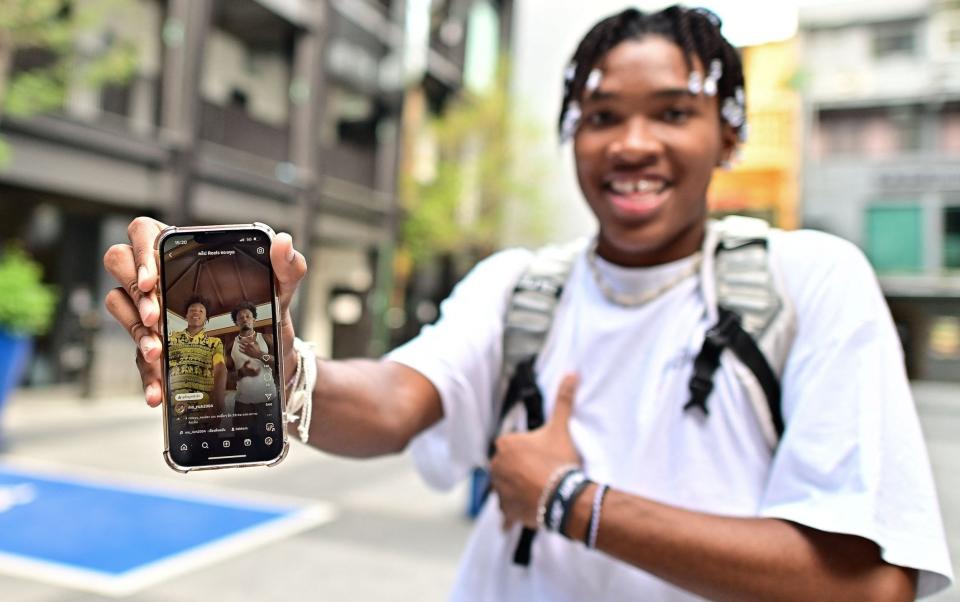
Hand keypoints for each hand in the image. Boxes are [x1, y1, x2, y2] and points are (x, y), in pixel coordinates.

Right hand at [103, 217, 307, 406]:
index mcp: (185, 253)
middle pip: (119, 264)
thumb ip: (287, 265)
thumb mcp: (282, 290)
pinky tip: (158, 390)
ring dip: (135, 331)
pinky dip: (146, 374)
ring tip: (157, 353)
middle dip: (135, 293)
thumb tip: (283, 242)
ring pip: (120, 306)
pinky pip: (137, 355)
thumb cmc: (268, 311)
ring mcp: (152, 310)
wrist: (271, 356)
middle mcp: (161, 277)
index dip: (140, 253)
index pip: (144, 233)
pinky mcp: (155, 343)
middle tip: (157, 318)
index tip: (152, 281)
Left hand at [489, 373, 580, 529]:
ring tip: (540, 490)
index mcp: (504, 444)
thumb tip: (572, 374)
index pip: (513, 446)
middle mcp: (495, 466)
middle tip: (543, 473)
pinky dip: (516, 511)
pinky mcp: (505, 510)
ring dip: (518, 489)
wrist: (563, 496)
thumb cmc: (559, 461)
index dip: (529, 451)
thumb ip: (563, 401)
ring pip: (507, 487)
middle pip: (508, 466)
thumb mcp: (561, 428)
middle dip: (521, 470)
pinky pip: (508, 510)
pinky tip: (531, 508)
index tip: (542, 457)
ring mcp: (499, 489)